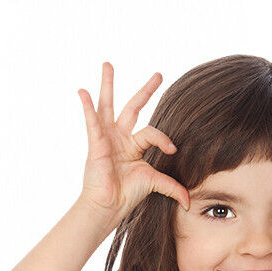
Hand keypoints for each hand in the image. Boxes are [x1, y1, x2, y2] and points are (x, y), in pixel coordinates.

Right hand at [76, 62, 190, 227]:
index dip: (164, 139)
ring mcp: (107, 137)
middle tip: (158, 74)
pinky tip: (83, 92)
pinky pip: (92, 122)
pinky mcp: (96, 143)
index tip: (172, 149)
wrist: (110, 206)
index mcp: (134, 146)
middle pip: (133, 108)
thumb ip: (172, 187)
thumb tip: (188, 203)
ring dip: (108, 85)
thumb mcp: (154, 183)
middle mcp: (120, 137)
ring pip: (108, 106)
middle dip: (146, 91)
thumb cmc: (128, 195)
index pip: (152, 132)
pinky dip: (87, 107)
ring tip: (108, 65)